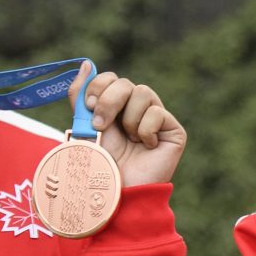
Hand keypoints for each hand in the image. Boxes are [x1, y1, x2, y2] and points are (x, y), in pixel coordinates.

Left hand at [74, 64, 187, 186]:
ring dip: (128, 119)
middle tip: (101, 125)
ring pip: (143, 92)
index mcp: (116, 108)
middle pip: (125, 82)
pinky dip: (146, 130)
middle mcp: (137, 110)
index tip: (88, 106)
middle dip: (109, 101)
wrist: (118, 192)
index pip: (111, 78)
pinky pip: (158, 113)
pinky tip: (146, 147)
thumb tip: (85, 63)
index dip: (99, 86)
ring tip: (129, 140)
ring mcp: (157, 119)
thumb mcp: (84, 127)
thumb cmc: (100, 165)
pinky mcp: (174, 131)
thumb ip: (81, 96)